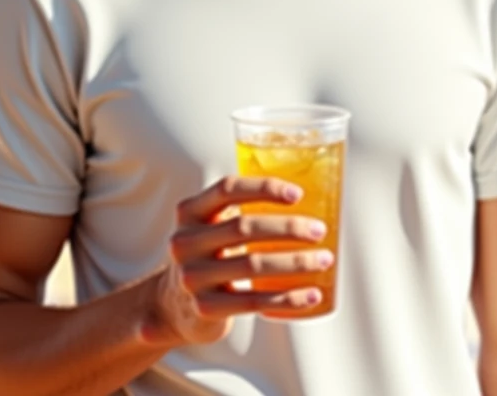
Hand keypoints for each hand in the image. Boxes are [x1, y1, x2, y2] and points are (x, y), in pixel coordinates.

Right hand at [154, 176, 332, 344]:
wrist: (173, 305)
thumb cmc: (210, 254)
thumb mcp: (211, 226)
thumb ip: (240, 208)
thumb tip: (309, 191)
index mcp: (190, 211)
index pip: (228, 188)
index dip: (264, 187)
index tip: (298, 194)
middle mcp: (186, 241)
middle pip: (244, 227)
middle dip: (289, 227)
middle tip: (319, 230)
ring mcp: (193, 276)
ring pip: (253, 265)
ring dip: (296, 262)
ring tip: (324, 259)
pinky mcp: (206, 308)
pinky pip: (255, 301)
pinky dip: (288, 298)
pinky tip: (312, 294)